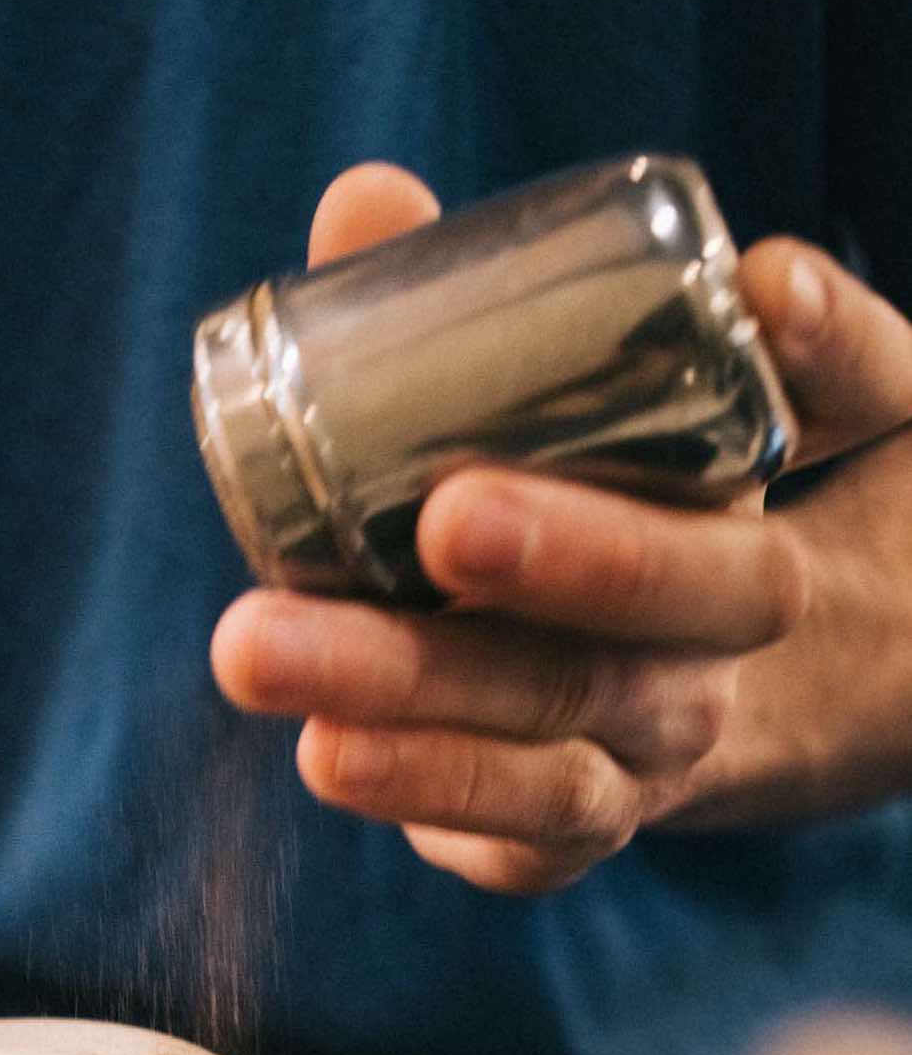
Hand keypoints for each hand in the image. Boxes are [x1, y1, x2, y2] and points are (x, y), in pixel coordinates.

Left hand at [211, 164, 911, 892]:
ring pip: (534, 787)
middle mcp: (692, 681)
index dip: (588, 548)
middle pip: (573, 688)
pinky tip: (331, 758)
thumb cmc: (725, 489)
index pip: (695, 566)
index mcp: (739, 565)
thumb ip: (585, 300)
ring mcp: (635, 769)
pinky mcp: (576, 831)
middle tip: (259, 638)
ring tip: (253, 694)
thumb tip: (369, 201)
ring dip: (390, 755)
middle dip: (422, 667)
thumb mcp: (718, 392)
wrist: (800, 657)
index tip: (448, 510)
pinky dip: (431, 815)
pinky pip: (520, 853)